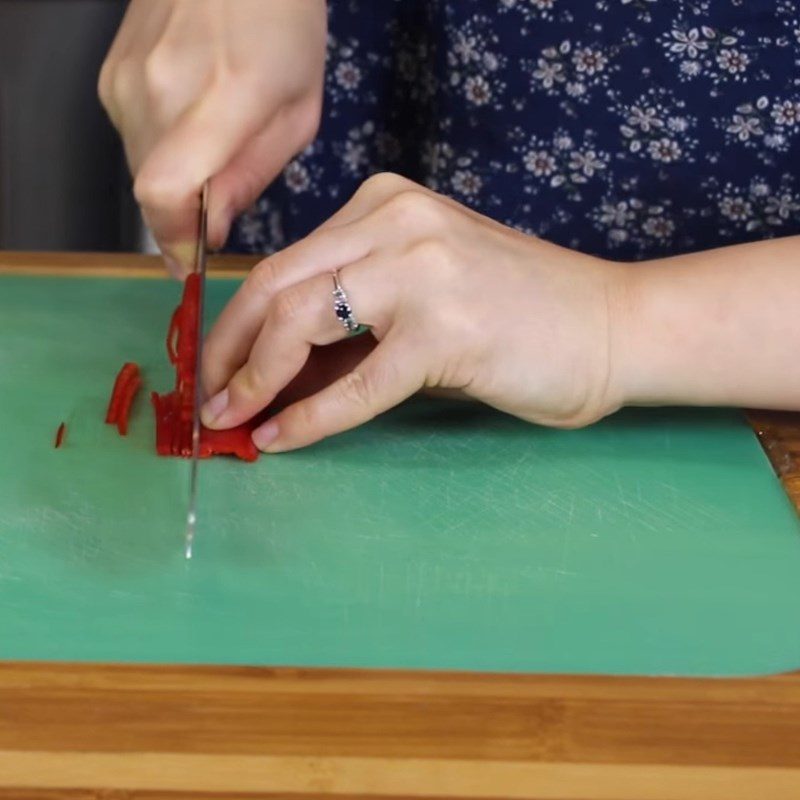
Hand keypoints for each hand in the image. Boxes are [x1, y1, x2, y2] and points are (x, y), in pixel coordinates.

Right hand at [98, 0, 325, 275]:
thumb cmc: (287, 29)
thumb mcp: (297, 114)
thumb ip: (251, 177)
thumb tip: (210, 230)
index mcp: (221, 99)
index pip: (164, 193)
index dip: (174, 239)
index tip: (193, 262)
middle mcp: (158, 90)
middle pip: (152, 192)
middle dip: (185, 215)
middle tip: (220, 204)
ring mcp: (125, 79)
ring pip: (140, 167)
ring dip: (175, 180)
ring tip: (214, 144)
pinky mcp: (110, 73)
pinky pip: (132, 137)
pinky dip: (161, 149)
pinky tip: (192, 119)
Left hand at [200, 173, 627, 451]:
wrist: (612, 327)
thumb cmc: (519, 314)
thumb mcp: (423, 293)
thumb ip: (355, 316)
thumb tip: (275, 369)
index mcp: (387, 205)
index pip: (287, 263)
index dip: (235, 321)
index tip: (216, 365)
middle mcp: (397, 223)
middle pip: (275, 286)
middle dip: (227, 351)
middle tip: (208, 400)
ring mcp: (421, 271)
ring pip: (299, 323)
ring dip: (253, 379)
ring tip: (231, 420)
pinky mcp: (444, 330)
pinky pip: (354, 382)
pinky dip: (309, 417)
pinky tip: (280, 439)